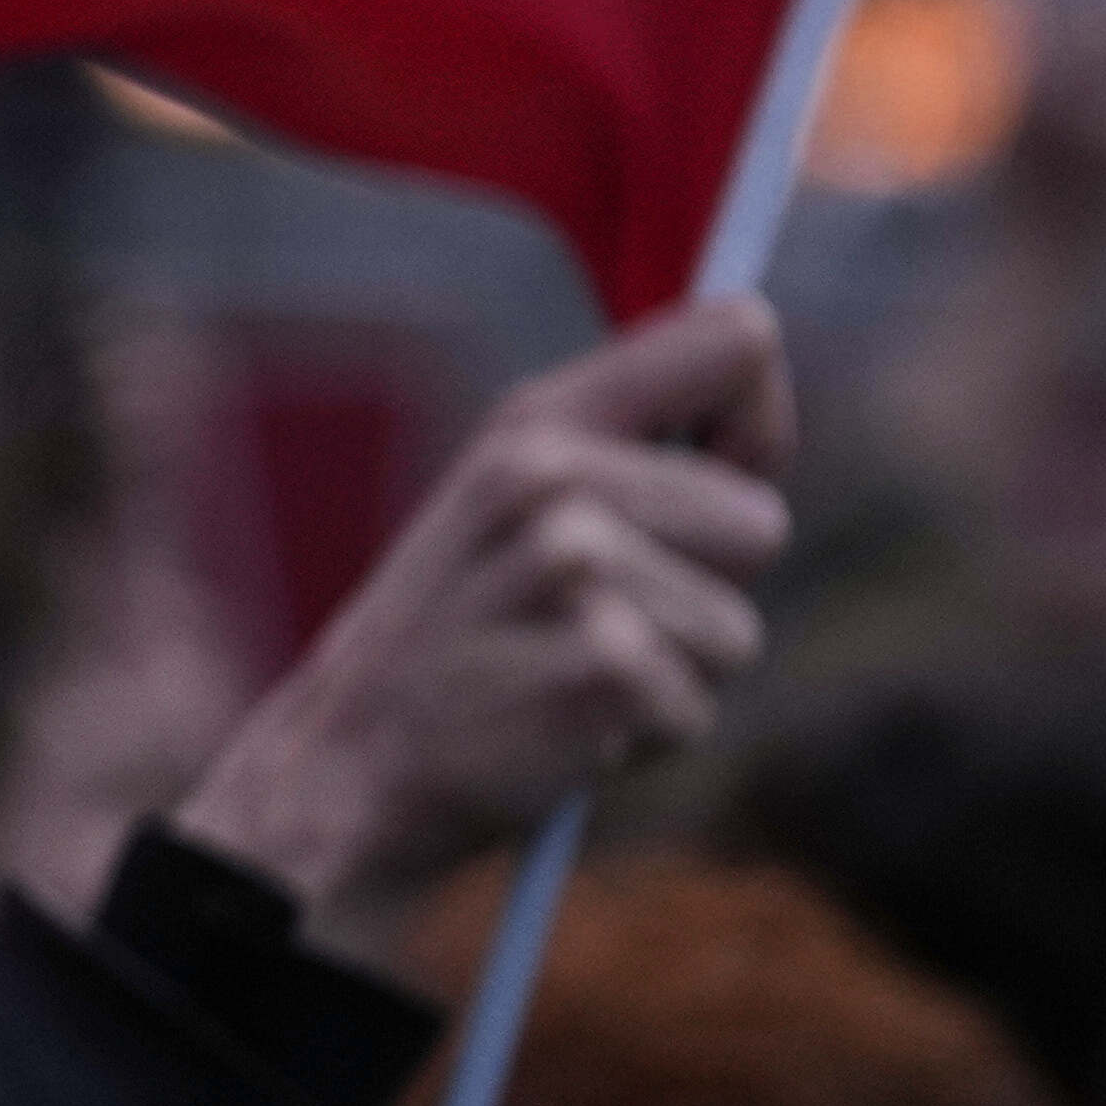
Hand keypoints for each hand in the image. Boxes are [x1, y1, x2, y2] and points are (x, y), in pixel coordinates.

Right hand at [141, 299, 793, 935]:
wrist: (346, 765)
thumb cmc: (458, 635)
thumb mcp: (510, 504)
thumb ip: (624, 452)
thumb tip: (760, 436)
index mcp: (539, 416)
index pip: (740, 339)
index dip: (759, 421)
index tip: (716, 483)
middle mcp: (553, 473)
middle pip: (759, 523)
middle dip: (701, 591)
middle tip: (590, 623)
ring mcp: (572, 565)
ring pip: (736, 631)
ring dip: (670, 676)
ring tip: (567, 674)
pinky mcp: (601, 662)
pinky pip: (698, 708)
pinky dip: (645, 738)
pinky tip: (561, 726)